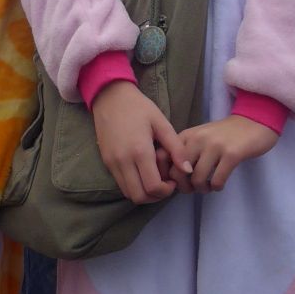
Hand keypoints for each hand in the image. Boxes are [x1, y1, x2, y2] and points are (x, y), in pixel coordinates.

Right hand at [92, 82, 191, 204]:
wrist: (110, 97)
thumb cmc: (139, 107)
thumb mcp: (162, 123)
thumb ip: (176, 148)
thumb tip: (188, 170)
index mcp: (140, 151)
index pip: (153, 187)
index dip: (166, 191)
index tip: (173, 181)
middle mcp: (123, 161)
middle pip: (139, 196)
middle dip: (155, 196)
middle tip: (165, 184)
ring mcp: (112, 163)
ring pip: (128, 193)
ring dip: (144, 193)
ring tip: (155, 179)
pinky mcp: (106, 162)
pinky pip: (121, 184)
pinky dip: (133, 186)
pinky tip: (142, 173)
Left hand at [177, 115, 278, 191]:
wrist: (254, 122)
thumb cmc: (224, 135)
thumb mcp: (199, 138)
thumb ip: (184, 152)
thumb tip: (170, 177)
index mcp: (187, 135)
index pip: (163, 159)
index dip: (168, 176)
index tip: (179, 181)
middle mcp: (198, 139)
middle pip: (178, 173)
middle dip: (184, 187)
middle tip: (193, 188)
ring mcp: (215, 146)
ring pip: (197, 179)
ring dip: (202, 189)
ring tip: (208, 187)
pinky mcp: (232, 154)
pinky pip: (217, 180)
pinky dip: (216, 187)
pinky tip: (219, 184)